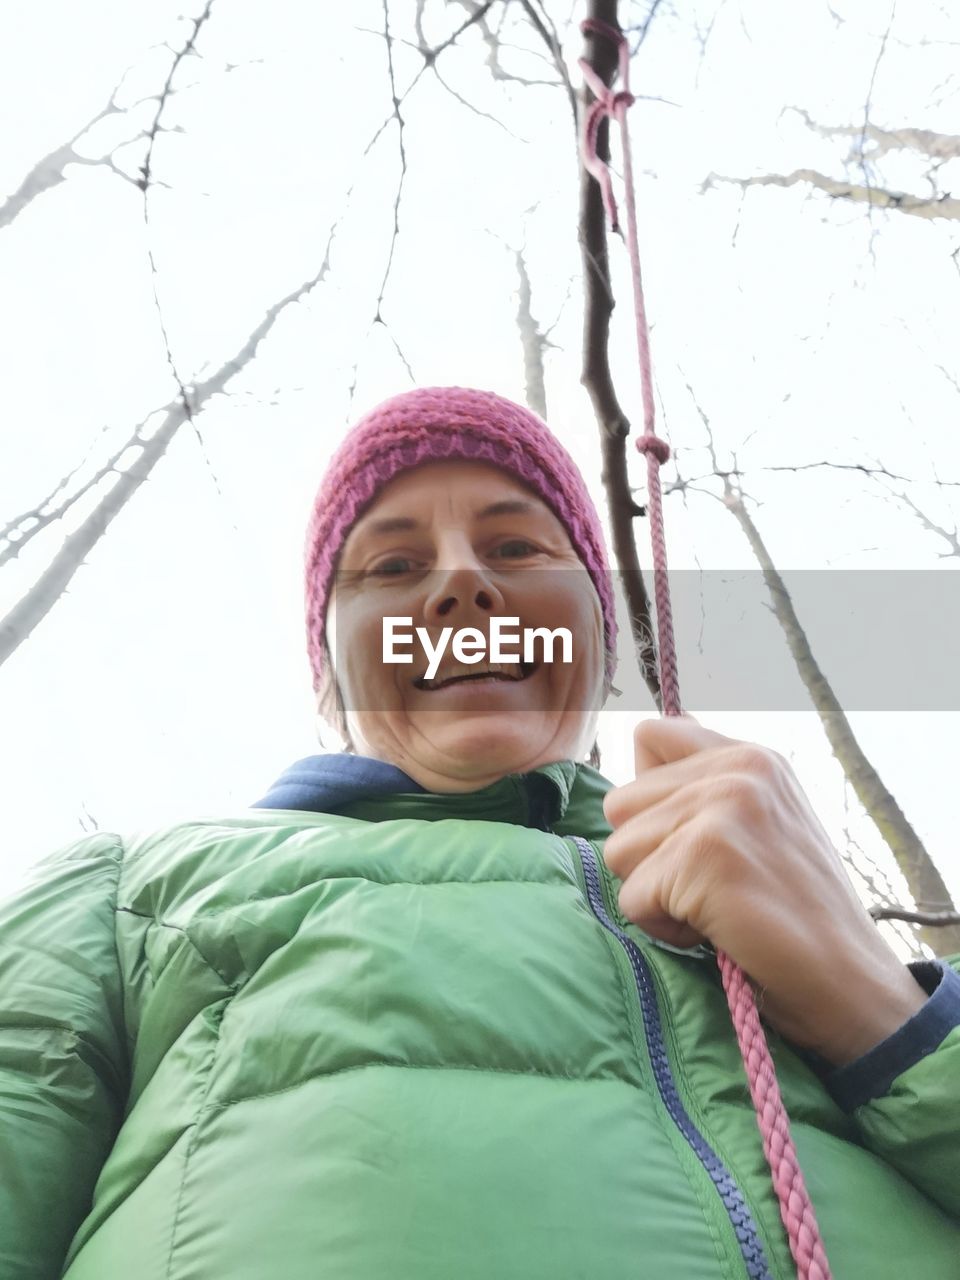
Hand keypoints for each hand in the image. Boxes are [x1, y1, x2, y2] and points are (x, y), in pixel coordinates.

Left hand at [602, 714, 927, 1065]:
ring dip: (654, 894)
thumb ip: (709, 790)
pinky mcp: (704, 854)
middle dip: (646, 855)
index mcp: (751, 756)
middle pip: (619, 803)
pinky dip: (663, 928)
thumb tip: (634, 776)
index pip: (651, 737)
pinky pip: (632, 897)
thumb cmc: (798, 914)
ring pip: (618, 851)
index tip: (686, 837)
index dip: (648, 794)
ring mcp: (721, 807)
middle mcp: (738, 769)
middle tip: (707, 886)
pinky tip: (716, 932)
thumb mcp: (765, 823)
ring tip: (715, 908)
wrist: (851, 983)